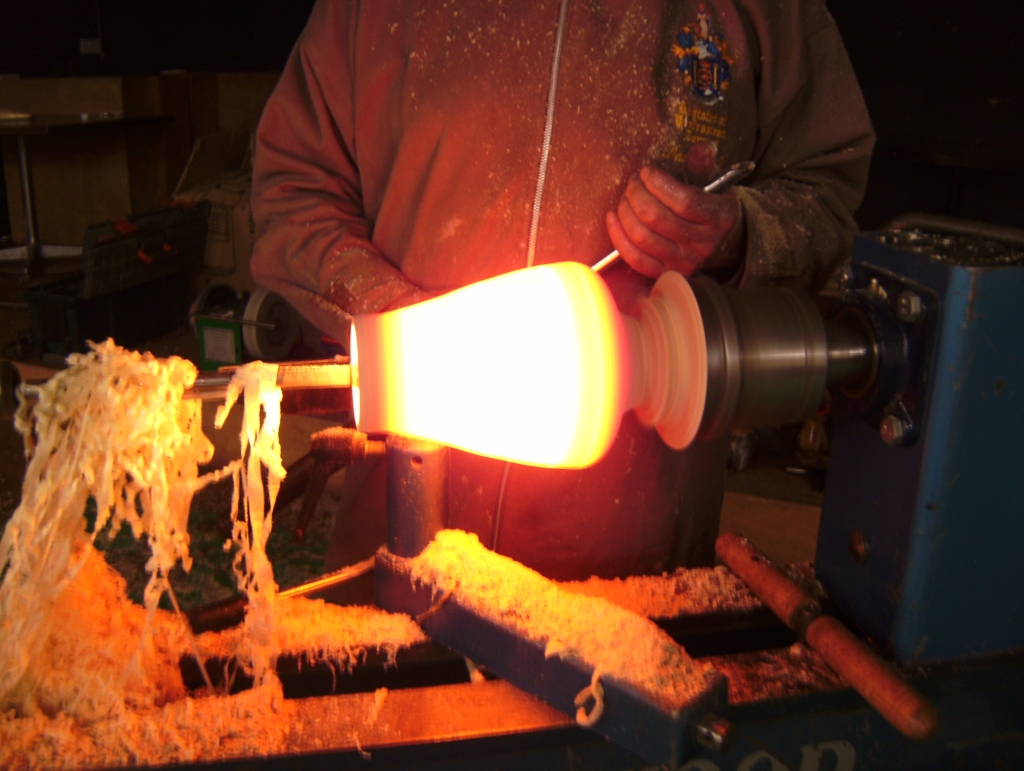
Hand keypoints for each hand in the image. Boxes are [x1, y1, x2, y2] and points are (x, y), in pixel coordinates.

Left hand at [606, 166, 744, 278]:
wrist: (715, 240)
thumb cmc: (706, 204)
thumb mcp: (711, 181)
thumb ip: (703, 164)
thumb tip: (703, 147)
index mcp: (719, 217)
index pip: (684, 201)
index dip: (658, 184)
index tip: (647, 171)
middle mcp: (703, 243)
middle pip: (656, 218)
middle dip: (636, 194)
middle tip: (633, 182)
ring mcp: (684, 262)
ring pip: (642, 237)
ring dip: (625, 212)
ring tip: (625, 197)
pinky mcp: (665, 273)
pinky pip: (634, 258)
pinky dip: (618, 236)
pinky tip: (613, 217)